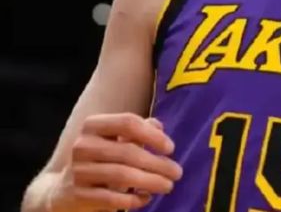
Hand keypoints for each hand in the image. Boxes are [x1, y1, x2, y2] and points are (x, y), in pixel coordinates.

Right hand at [50, 114, 182, 211]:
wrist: (61, 190)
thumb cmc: (100, 158)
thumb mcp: (115, 138)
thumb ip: (138, 129)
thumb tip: (159, 127)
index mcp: (93, 125)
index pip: (128, 122)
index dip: (152, 135)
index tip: (170, 148)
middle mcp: (83, 145)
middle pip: (128, 152)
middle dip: (158, 163)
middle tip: (177, 172)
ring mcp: (78, 171)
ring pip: (122, 176)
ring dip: (151, 182)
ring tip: (168, 186)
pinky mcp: (77, 195)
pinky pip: (111, 198)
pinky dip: (133, 199)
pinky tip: (145, 198)